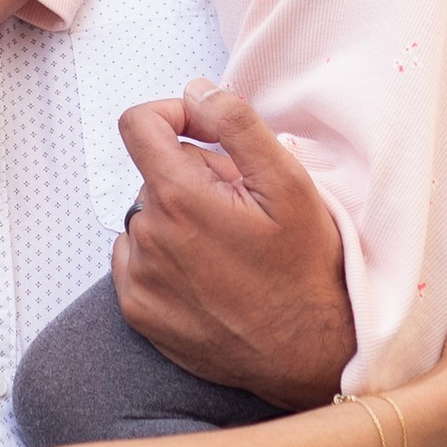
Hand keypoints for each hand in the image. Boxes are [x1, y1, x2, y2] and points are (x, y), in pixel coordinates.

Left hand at [112, 79, 354, 408]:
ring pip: (149, 217)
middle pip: (155, 174)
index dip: (171, 115)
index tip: (203, 131)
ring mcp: (140, 278)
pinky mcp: (139, 312)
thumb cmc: (306, 269)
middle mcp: (148, 237)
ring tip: (229, 248)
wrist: (310, 355)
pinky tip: (208, 276)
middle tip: (242, 209)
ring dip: (180, 219)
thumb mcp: (288, 183)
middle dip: (194, 177)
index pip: (137, 125)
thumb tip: (196, 91)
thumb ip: (236, 123)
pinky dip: (165, 258)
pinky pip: (137, 260)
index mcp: (180, 198)